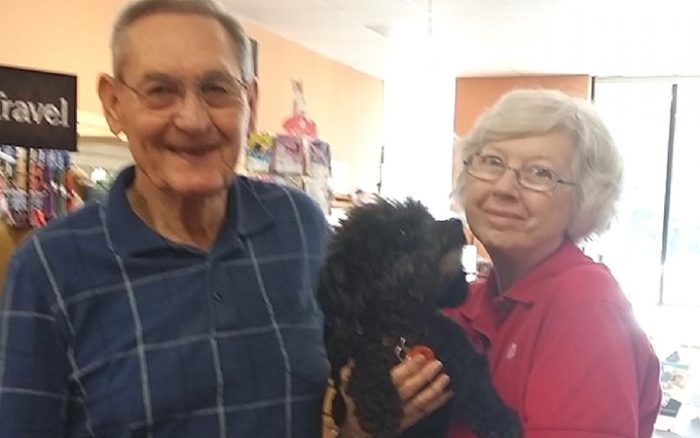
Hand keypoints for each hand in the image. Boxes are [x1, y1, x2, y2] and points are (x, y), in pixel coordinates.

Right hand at [337, 355, 452, 436]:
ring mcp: (401, 413)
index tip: (419, 357)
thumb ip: (351, 371)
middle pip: (410, 389)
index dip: (408, 368)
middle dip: (424, 376)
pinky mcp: (408, 421)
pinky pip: (423, 412)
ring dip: (434, 390)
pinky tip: (447, 394)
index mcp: (378, 391)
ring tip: (446, 378)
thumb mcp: (349, 385)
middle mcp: (392, 402)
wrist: (359, 432)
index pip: (394, 378)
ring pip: (419, 401)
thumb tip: (355, 357)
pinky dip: (436, 403)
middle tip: (437, 363)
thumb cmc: (355, 404)